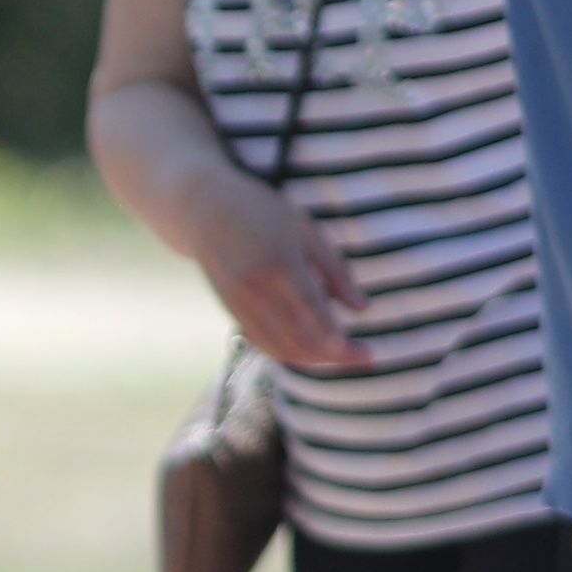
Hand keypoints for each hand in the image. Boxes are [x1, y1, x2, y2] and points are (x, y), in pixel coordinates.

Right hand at [198, 184, 368, 374]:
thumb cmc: (263, 213)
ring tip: (344, 357)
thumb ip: (335, 270)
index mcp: (279, 262)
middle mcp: (256, 288)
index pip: (312, 309)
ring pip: (280, 347)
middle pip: (298, 336)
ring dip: (315, 360)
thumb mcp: (307, 231)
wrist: (204, 211)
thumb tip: (364, 309)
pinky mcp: (231, 311)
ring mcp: (240, 303)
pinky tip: (312, 353)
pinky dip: (290, 353)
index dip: (336, 337)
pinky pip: (263, 343)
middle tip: (367, 358)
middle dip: (334, 355)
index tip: (364, 353)